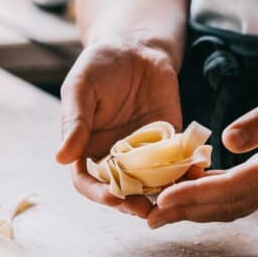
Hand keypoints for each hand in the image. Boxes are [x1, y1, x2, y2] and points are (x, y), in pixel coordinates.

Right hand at [56, 41, 181, 217]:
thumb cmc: (101, 64)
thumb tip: (60, 157)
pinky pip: (179, 162)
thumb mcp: (81, 87)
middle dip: (133, 204)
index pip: (88, 182)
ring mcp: (146, 151)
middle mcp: (117, 156)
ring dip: (163, 195)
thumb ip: (74, 121)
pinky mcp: (172, 140)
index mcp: (89, 148)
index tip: (113, 198)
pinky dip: (188, 170)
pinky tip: (197, 173)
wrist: (137, 46)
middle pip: (123, 191)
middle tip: (146, 209)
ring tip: (173, 200)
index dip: (99, 194)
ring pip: (153, 183)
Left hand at [147, 60, 257, 227]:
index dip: (197, 194)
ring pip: (234, 205)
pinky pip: (241, 194)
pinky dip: (213, 196)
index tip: (164, 199)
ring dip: (197, 210)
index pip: (235, 186)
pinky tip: (190, 191)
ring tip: (161, 212)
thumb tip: (227, 140)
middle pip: (230, 205)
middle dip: (188, 212)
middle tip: (149, 218)